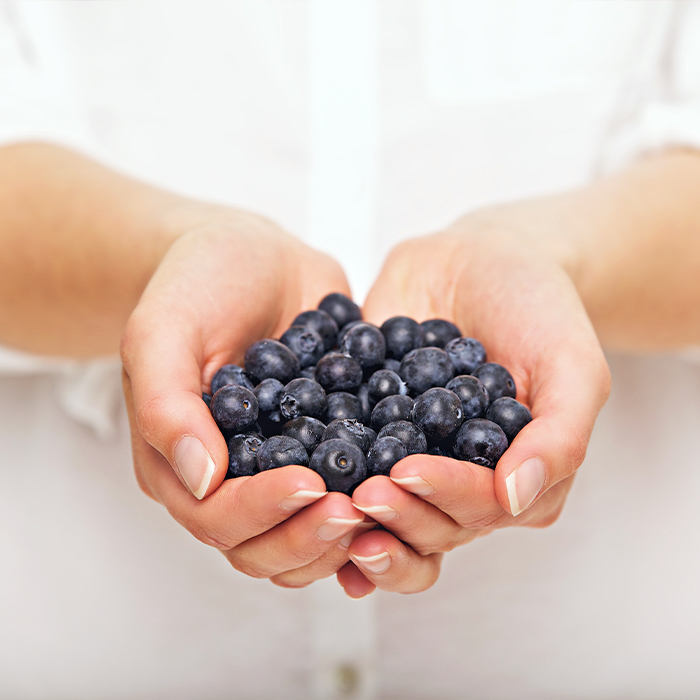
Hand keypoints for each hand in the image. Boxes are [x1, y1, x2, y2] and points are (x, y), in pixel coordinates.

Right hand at [121, 208, 367, 586]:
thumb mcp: (161, 329)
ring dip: (345, 533)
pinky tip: (406, 482)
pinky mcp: (324, 447)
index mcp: (178, 462)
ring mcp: (279, 468)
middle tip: (357, 506)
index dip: (262, 512)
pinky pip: (346, 493)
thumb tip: (201, 480)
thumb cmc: (196, 283)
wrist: (254, 255)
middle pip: (264, 547)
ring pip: (307, 536)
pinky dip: (374, 499)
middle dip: (309, 535)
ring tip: (384, 500)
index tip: (309, 482)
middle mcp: (229, 480)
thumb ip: (166, 404)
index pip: (215, 518)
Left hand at [337, 211, 609, 596]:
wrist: (483, 257)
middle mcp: (460, 478)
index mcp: (513, 477)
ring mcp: (411, 455)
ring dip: (355, 514)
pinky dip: (319, 476)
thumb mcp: (572, 365)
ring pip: (385, 506)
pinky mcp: (368, 426)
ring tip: (325, 500)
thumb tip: (516, 497)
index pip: (480, 507)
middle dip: (396, 513)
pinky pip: (345, 457)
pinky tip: (290, 486)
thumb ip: (560, 435)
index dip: (444, 496)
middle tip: (362, 492)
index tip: (408, 473)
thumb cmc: (540, 310)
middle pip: (428, 521)